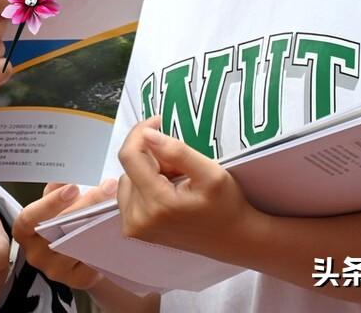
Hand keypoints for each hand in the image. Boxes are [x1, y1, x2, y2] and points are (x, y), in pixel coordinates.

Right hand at [10, 179, 118, 290]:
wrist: (72, 250)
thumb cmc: (58, 221)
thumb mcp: (51, 203)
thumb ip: (54, 190)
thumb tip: (64, 174)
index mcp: (25, 232)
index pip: (30, 219)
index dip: (50, 203)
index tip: (73, 187)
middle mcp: (36, 255)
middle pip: (59, 231)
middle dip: (85, 207)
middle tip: (107, 188)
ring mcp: (56, 270)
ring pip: (78, 245)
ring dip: (100, 222)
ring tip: (117, 203)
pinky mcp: (78, 280)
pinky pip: (93, 260)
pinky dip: (105, 241)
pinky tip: (118, 225)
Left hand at [117, 117, 267, 259]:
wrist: (232, 239)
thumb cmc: (226, 206)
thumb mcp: (211, 173)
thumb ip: (178, 152)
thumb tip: (146, 134)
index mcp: (156, 203)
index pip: (129, 156)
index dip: (140, 132)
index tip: (159, 122)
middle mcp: (138, 219)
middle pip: (131, 167)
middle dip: (153, 158)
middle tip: (181, 166)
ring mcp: (134, 227)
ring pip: (129, 178)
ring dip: (148, 172)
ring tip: (176, 181)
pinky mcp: (135, 230)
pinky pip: (130, 194)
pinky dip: (145, 186)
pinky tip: (167, 192)